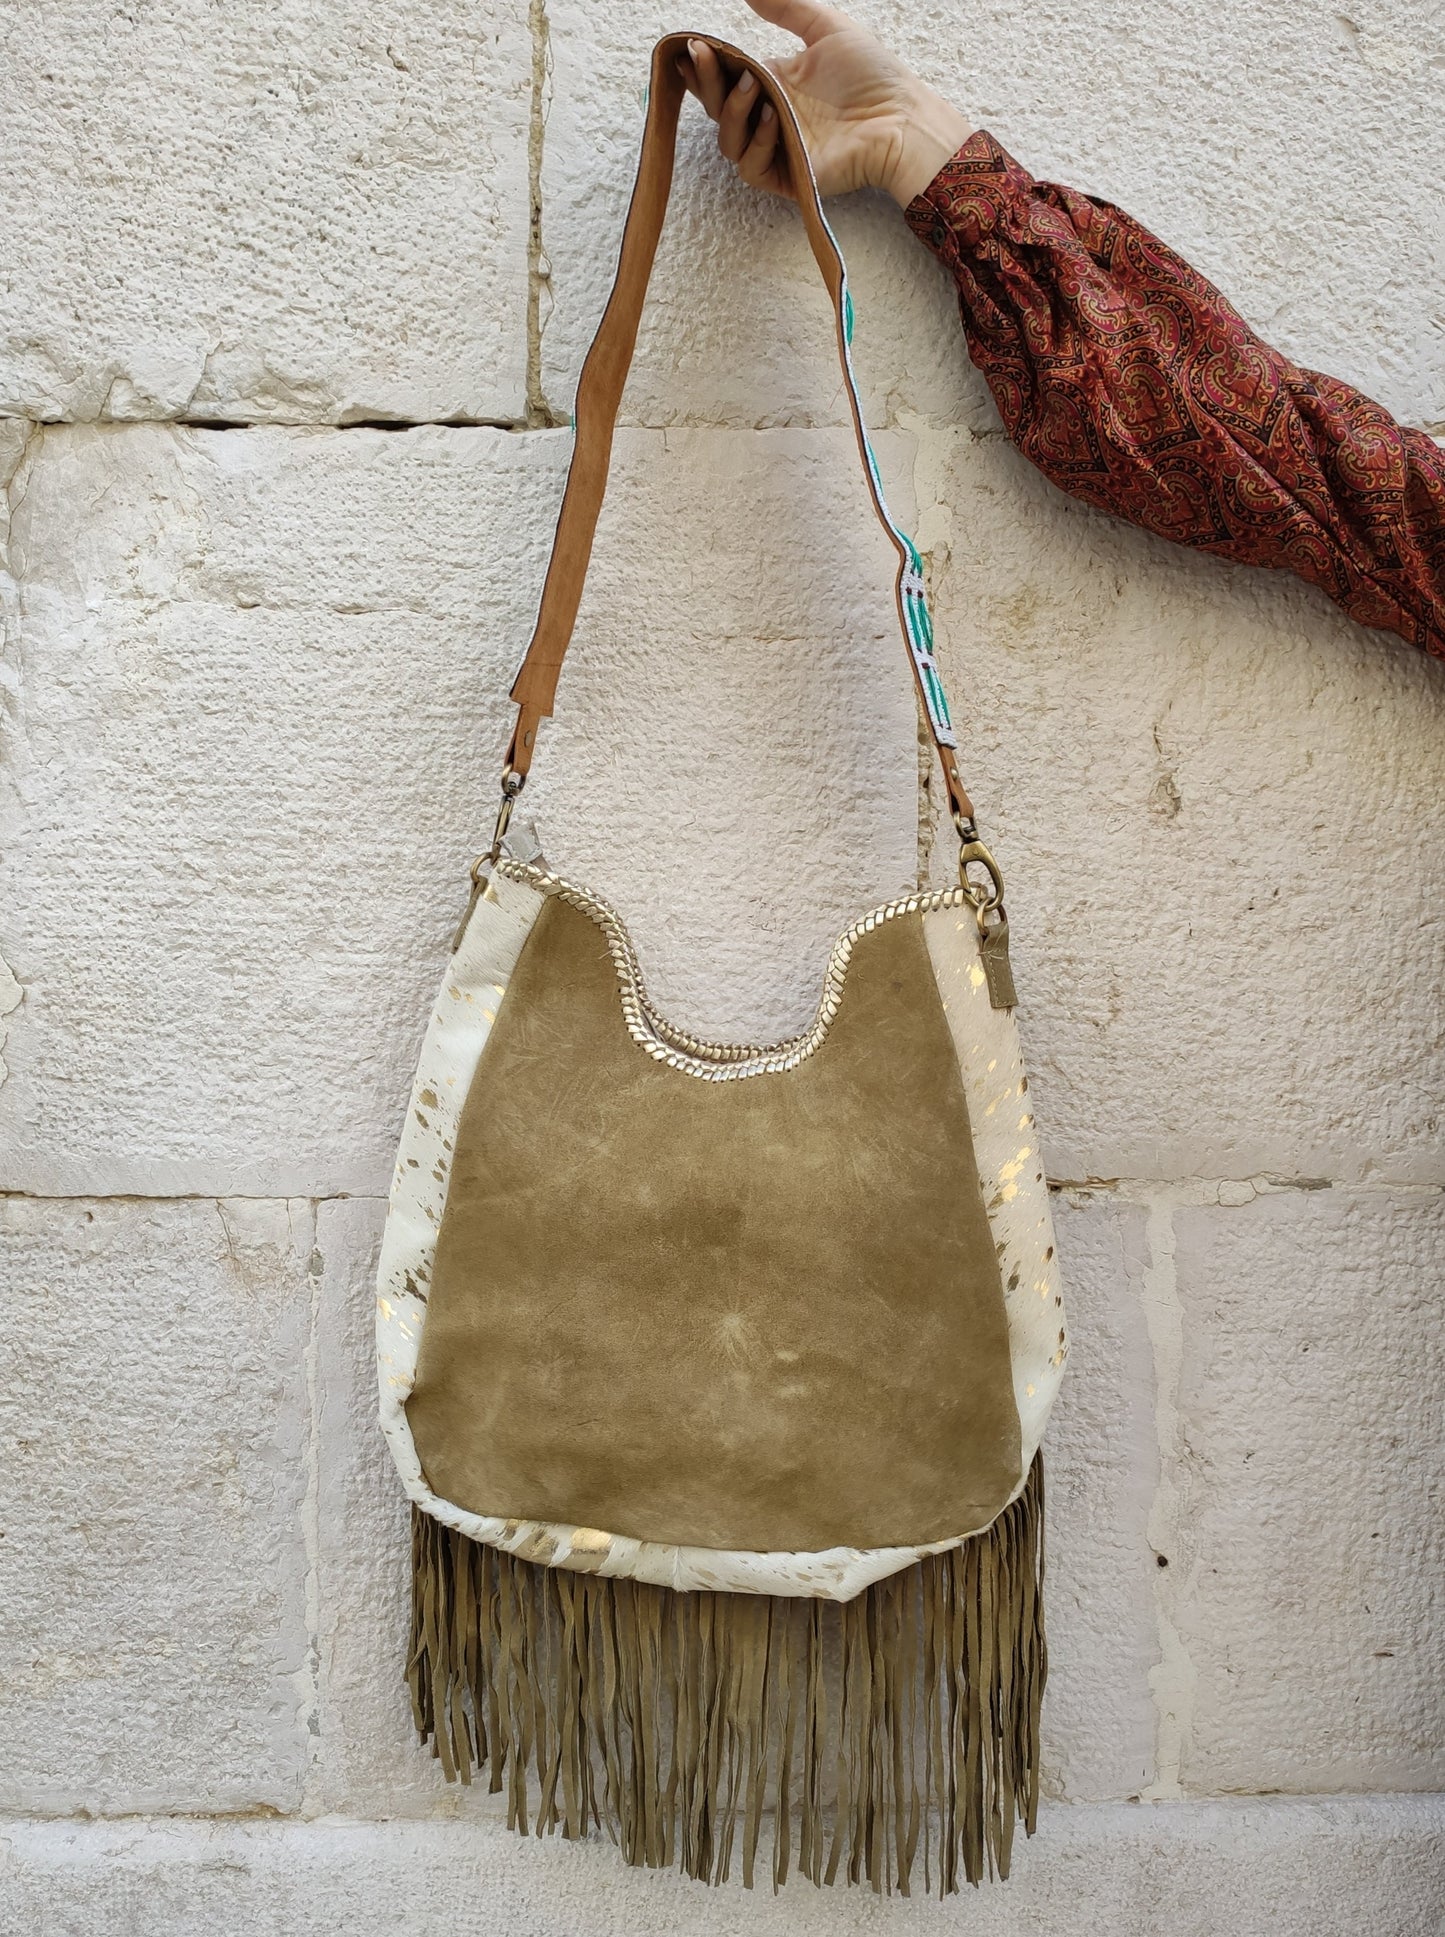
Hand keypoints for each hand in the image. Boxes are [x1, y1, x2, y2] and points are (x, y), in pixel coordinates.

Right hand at [675, 0, 972, 206]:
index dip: (706, 65)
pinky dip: (756, 142)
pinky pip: (751, 167)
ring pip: (729, 140)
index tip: (693, 45)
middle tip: (702, 55)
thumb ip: (787, 8)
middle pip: (718, 108)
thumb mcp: (825, 27)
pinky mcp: (787, 177)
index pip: (726, 78)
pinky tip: (776, 117)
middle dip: (707, 82)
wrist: (901, 117)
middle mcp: (769, 118)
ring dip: (732, 111)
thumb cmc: (872, 75)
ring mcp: (777, 149)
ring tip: (752, 83)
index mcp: (774, 84)